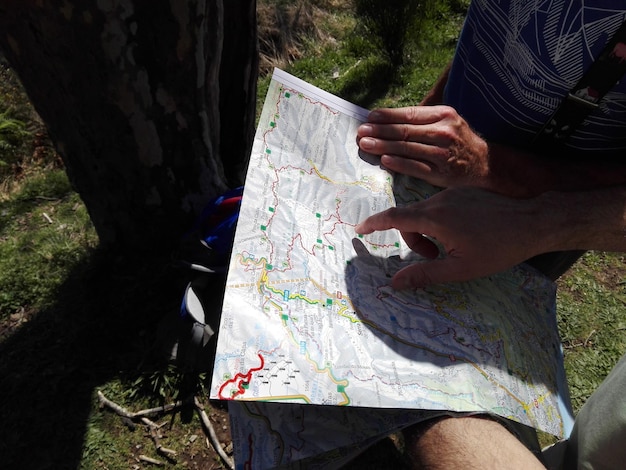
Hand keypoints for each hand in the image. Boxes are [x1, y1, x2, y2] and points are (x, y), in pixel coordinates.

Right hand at [355, 187, 552, 288]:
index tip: (360, 229)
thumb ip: (424, 274)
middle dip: (412, 239)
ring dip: (427, 232)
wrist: (535, 222)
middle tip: (432, 258)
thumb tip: (394, 283)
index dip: (373, 223)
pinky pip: (440, 206)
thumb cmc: (498, 248)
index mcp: (435, 217)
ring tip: (450, 248)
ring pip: (425, 212)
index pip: (393, 217)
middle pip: (409, 217)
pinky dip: (440, 222)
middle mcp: (440, 200)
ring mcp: (453, 194)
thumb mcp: (460, 268)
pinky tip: (463, 234)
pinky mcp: (465, 192)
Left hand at [357, 106, 489, 188]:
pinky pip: (415, 167)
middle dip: (379, 132)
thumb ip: (423, 118)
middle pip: (405, 131)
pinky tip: (384, 161)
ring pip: (407, 149)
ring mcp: (442, 153)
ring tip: (365, 145)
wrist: (483, 163)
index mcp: (443, 115)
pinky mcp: (441, 173)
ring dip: (383, 147)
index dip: (388, 116)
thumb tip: (389, 119)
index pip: (410, 114)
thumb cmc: (458, 140)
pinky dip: (398, 164)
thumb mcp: (447, 121)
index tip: (370, 117)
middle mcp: (443, 132)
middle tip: (361, 132)